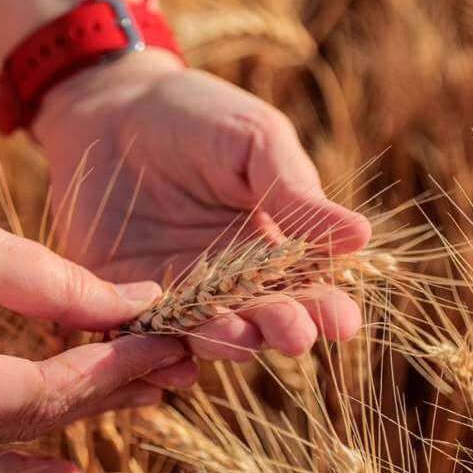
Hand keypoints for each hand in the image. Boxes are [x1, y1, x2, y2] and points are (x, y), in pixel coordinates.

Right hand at [0, 136, 196, 472]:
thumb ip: (49, 281)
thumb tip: (136, 300)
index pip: (32, 394)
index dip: (107, 368)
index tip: (166, 340)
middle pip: (20, 425)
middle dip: (101, 394)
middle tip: (173, 372)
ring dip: (67, 425)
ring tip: (141, 406)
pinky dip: (10, 450)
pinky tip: (63, 461)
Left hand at [33, 49, 371, 360]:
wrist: (110, 107)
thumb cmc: (197, 115)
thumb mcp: (255, 143)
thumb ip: (296, 193)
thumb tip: (362, 237)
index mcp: (273, 245)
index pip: (308, 287)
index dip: (326, 308)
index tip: (342, 322)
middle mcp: (231, 281)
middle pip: (263, 319)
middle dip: (281, 329)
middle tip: (294, 334)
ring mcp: (179, 293)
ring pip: (208, 333)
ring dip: (226, 343)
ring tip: (241, 340)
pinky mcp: (125, 298)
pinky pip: (145, 334)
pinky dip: (159, 354)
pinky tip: (174, 365)